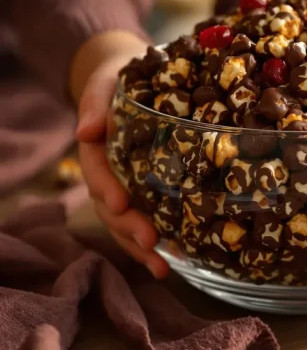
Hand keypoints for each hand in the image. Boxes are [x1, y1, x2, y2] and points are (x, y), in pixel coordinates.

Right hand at [72, 31, 168, 278]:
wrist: (132, 83)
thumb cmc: (120, 81)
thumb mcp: (104, 85)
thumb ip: (95, 105)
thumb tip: (87, 130)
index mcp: (98, 150)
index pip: (98, 172)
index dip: (107, 188)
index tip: (120, 201)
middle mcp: (111, 175)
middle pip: (113, 208)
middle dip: (130, 228)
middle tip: (151, 242)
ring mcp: (128, 187)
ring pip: (128, 223)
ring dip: (143, 247)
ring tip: (163, 267)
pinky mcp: (149, 194)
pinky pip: (150, 221)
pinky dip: (158, 243)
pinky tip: (176, 260)